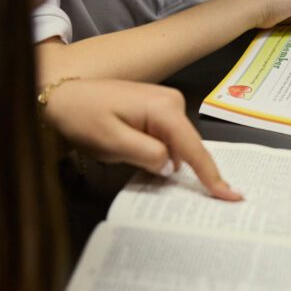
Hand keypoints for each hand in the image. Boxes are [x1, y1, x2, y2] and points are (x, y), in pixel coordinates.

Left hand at [41, 78, 242, 200]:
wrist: (59, 94)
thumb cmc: (82, 116)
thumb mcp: (112, 142)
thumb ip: (148, 156)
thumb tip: (171, 167)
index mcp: (164, 109)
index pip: (195, 149)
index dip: (212, 176)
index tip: (232, 197)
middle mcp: (172, 103)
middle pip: (189, 147)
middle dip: (185, 171)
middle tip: (176, 188)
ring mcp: (165, 104)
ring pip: (178, 145)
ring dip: (167, 162)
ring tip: (137, 164)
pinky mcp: (154, 109)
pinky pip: (168, 139)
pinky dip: (161, 154)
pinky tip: (144, 160)